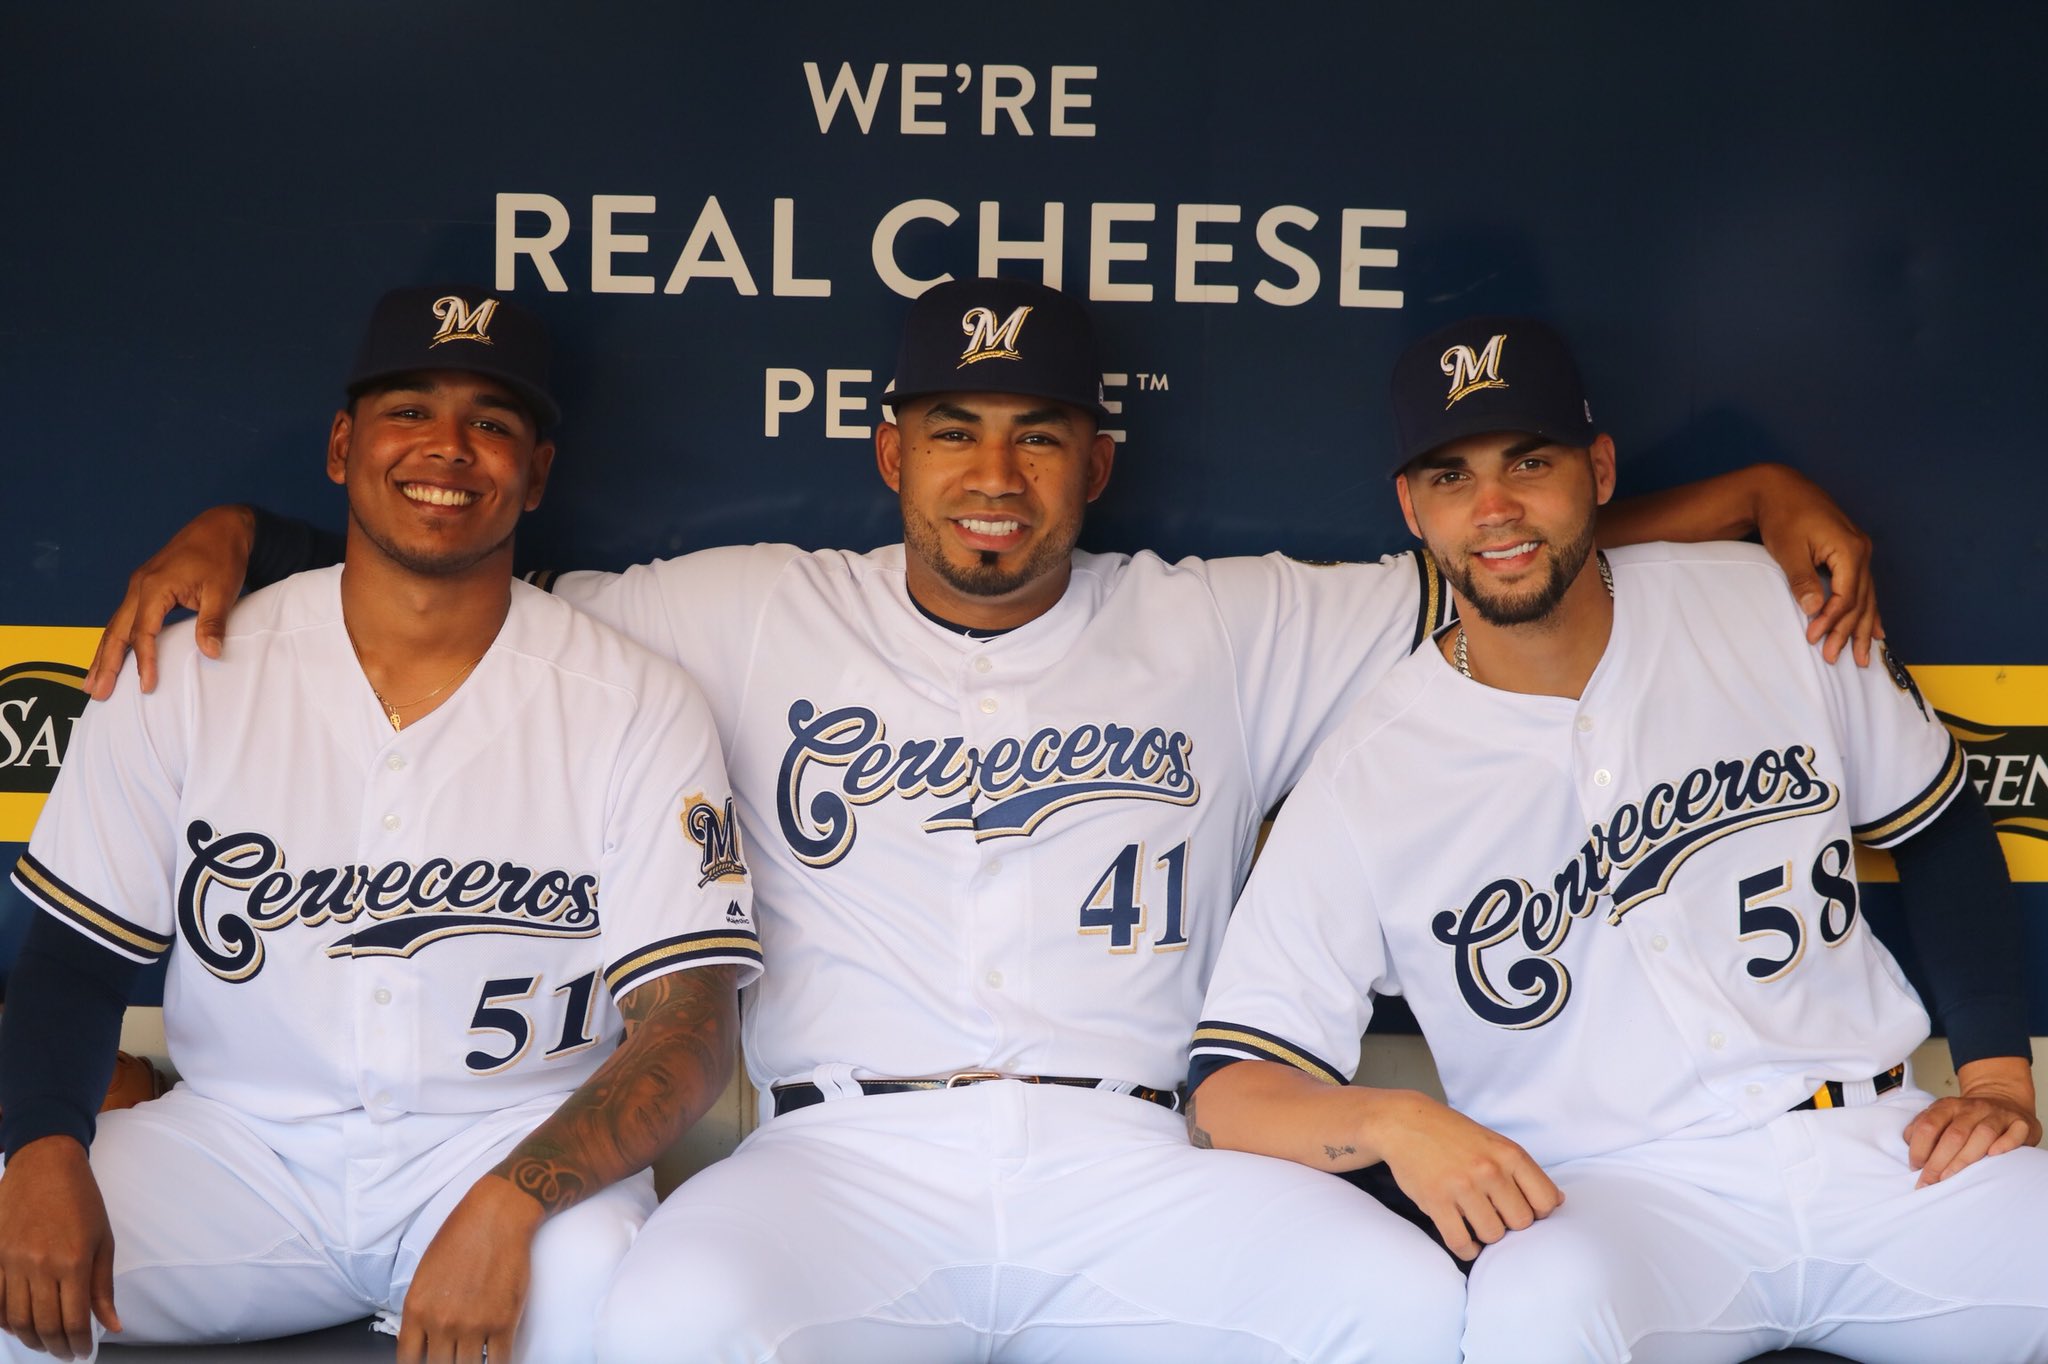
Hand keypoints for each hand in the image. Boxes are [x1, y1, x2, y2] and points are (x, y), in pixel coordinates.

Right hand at [0, 1137, 119, 1359]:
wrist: (45, 1165)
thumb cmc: (81, 1200)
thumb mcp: (103, 1240)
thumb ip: (103, 1287)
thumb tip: (112, 1325)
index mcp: (74, 1262)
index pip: (74, 1320)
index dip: (78, 1344)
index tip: (83, 1353)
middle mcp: (40, 1266)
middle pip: (43, 1325)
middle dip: (56, 1347)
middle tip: (65, 1354)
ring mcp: (11, 1262)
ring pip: (15, 1319)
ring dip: (31, 1339)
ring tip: (45, 1344)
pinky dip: (5, 1321)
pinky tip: (18, 1326)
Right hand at [84, 505, 255, 699]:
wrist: (221, 527)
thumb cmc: (222, 556)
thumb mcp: (223, 590)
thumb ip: (213, 622)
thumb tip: (210, 653)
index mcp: (154, 587)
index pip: (143, 632)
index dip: (144, 661)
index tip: (147, 686)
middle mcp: (139, 586)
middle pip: (116, 631)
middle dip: (104, 663)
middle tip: (95, 693)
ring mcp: (139, 586)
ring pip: (115, 625)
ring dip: (103, 654)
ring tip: (92, 682)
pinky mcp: (145, 587)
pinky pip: (124, 617)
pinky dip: (115, 639)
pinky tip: (110, 655)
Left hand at [397, 1174, 542, 1363]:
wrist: (497, 1216)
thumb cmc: (459, 1238)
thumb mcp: (424, 1275)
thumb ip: (419, 1312)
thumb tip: (421, 1343)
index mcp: (416, 1310)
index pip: (408, 1361)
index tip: (429, 1361)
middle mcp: (441, 1322)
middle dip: (447, 1363)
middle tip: (455, 1354)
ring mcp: (474, 1325)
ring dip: (471, 1363)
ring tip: (474, 1355)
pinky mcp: (504, 1322)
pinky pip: (500, 1361)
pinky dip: (498, 1363)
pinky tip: (496, 1357)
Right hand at [1366, 1090, 1561, 1260]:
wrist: (1405, 1123)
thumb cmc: (1454, 1135)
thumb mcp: (1496, 1143)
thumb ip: (1524, 1171)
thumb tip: (1557, 1202)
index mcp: (1509, 1154)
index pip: (1546, 1201)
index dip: (1538, 1213)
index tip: (1521, 1209)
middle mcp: (1489, 1170)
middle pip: (1521, 1223)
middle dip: (1510, 1224)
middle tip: (1495, 1214)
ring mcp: (1462, 1186)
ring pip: (1493, 1235)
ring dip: (1486, 1236)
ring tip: (1476, 1223)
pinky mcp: (1436, 1201)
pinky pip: (1461, 1242)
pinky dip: (1467, 1249)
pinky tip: (1465, 1239)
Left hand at [1751, 464, 1881, 665]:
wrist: (1779, 488)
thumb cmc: (1782, 515)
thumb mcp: (1788, 549)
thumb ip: (1802, 581)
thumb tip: (1812, 609)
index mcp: (1850, 549)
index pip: (1847, 596)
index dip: (1831, 620)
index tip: (1814, 639)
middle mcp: (1861, 550)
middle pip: (1861, 600)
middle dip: (1849, 631)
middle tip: (1838, 659)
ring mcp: (1859, 550)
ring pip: (1866, 596)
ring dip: (1861, 626)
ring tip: (1861, 654)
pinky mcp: (1851, 551)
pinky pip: (1864, 586)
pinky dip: (1867, 609)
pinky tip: (1874, 628)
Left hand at [1904, 1056, 2042, 1187]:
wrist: (2003, 1100)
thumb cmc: (1967, 1118)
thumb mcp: (1941, 1116)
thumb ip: (1922, 1128)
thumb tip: (1908, 1146)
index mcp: (1948, 1106)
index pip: (1929, 1125)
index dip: (1919, 1148)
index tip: (1915, 1168)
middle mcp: (1972, 1108)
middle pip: (1954, 1135)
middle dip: (1938, 1161)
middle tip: (1929, 1182)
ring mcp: (1998, 1115)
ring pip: (1983, 1134)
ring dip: (1966, 1158)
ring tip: (1952, 1179)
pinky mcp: (2020, 1123)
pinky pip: (2015, 1133)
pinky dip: (2005, 1144)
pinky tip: (1994, 1156)